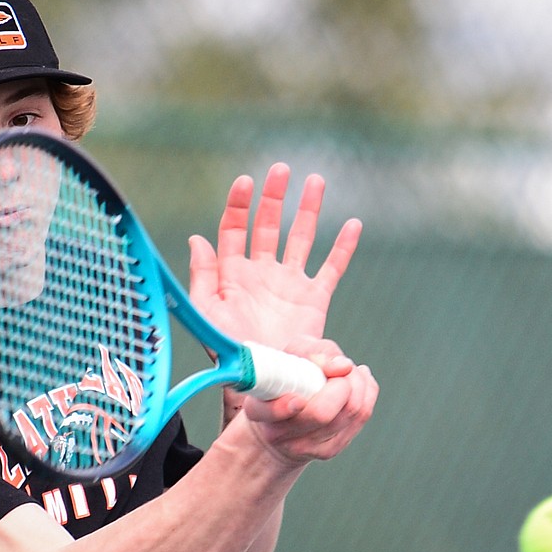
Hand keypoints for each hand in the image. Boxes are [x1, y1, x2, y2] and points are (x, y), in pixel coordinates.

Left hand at [188, 162, 361, 348]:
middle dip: (274, 197)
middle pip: (268, 225)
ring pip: (301, 238)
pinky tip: (353, 224)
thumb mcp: (207, 313)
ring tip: (316, 181)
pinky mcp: (314, 300)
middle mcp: (262, 273)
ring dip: (308, 210)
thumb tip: (197, 239)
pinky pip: (331, 268)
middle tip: (281, 170)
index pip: (235, 229)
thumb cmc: (228, 351)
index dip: (239, 205)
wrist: (262, 381)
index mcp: (233, 273)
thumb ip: (203, 276)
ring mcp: (289, 284)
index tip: (246, 182)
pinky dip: (343, 247)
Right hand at [236, 336, 378, 465]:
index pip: (269, 413)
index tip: (297, 399)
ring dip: (357, 382)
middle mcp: (278, 433)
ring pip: (349, 413)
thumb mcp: (291, 354)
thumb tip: (343, 367)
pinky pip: (362, 416)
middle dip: (341, 383)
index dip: (283, 408)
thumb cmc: (287, 377)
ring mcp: (305, 447)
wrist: (285, 415)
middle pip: (321, 414)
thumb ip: (313, 353)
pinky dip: (366, 391)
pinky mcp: (329, 449)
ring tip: (347, 370)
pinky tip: (357, 380)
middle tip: (339, 368)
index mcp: (258, 410)